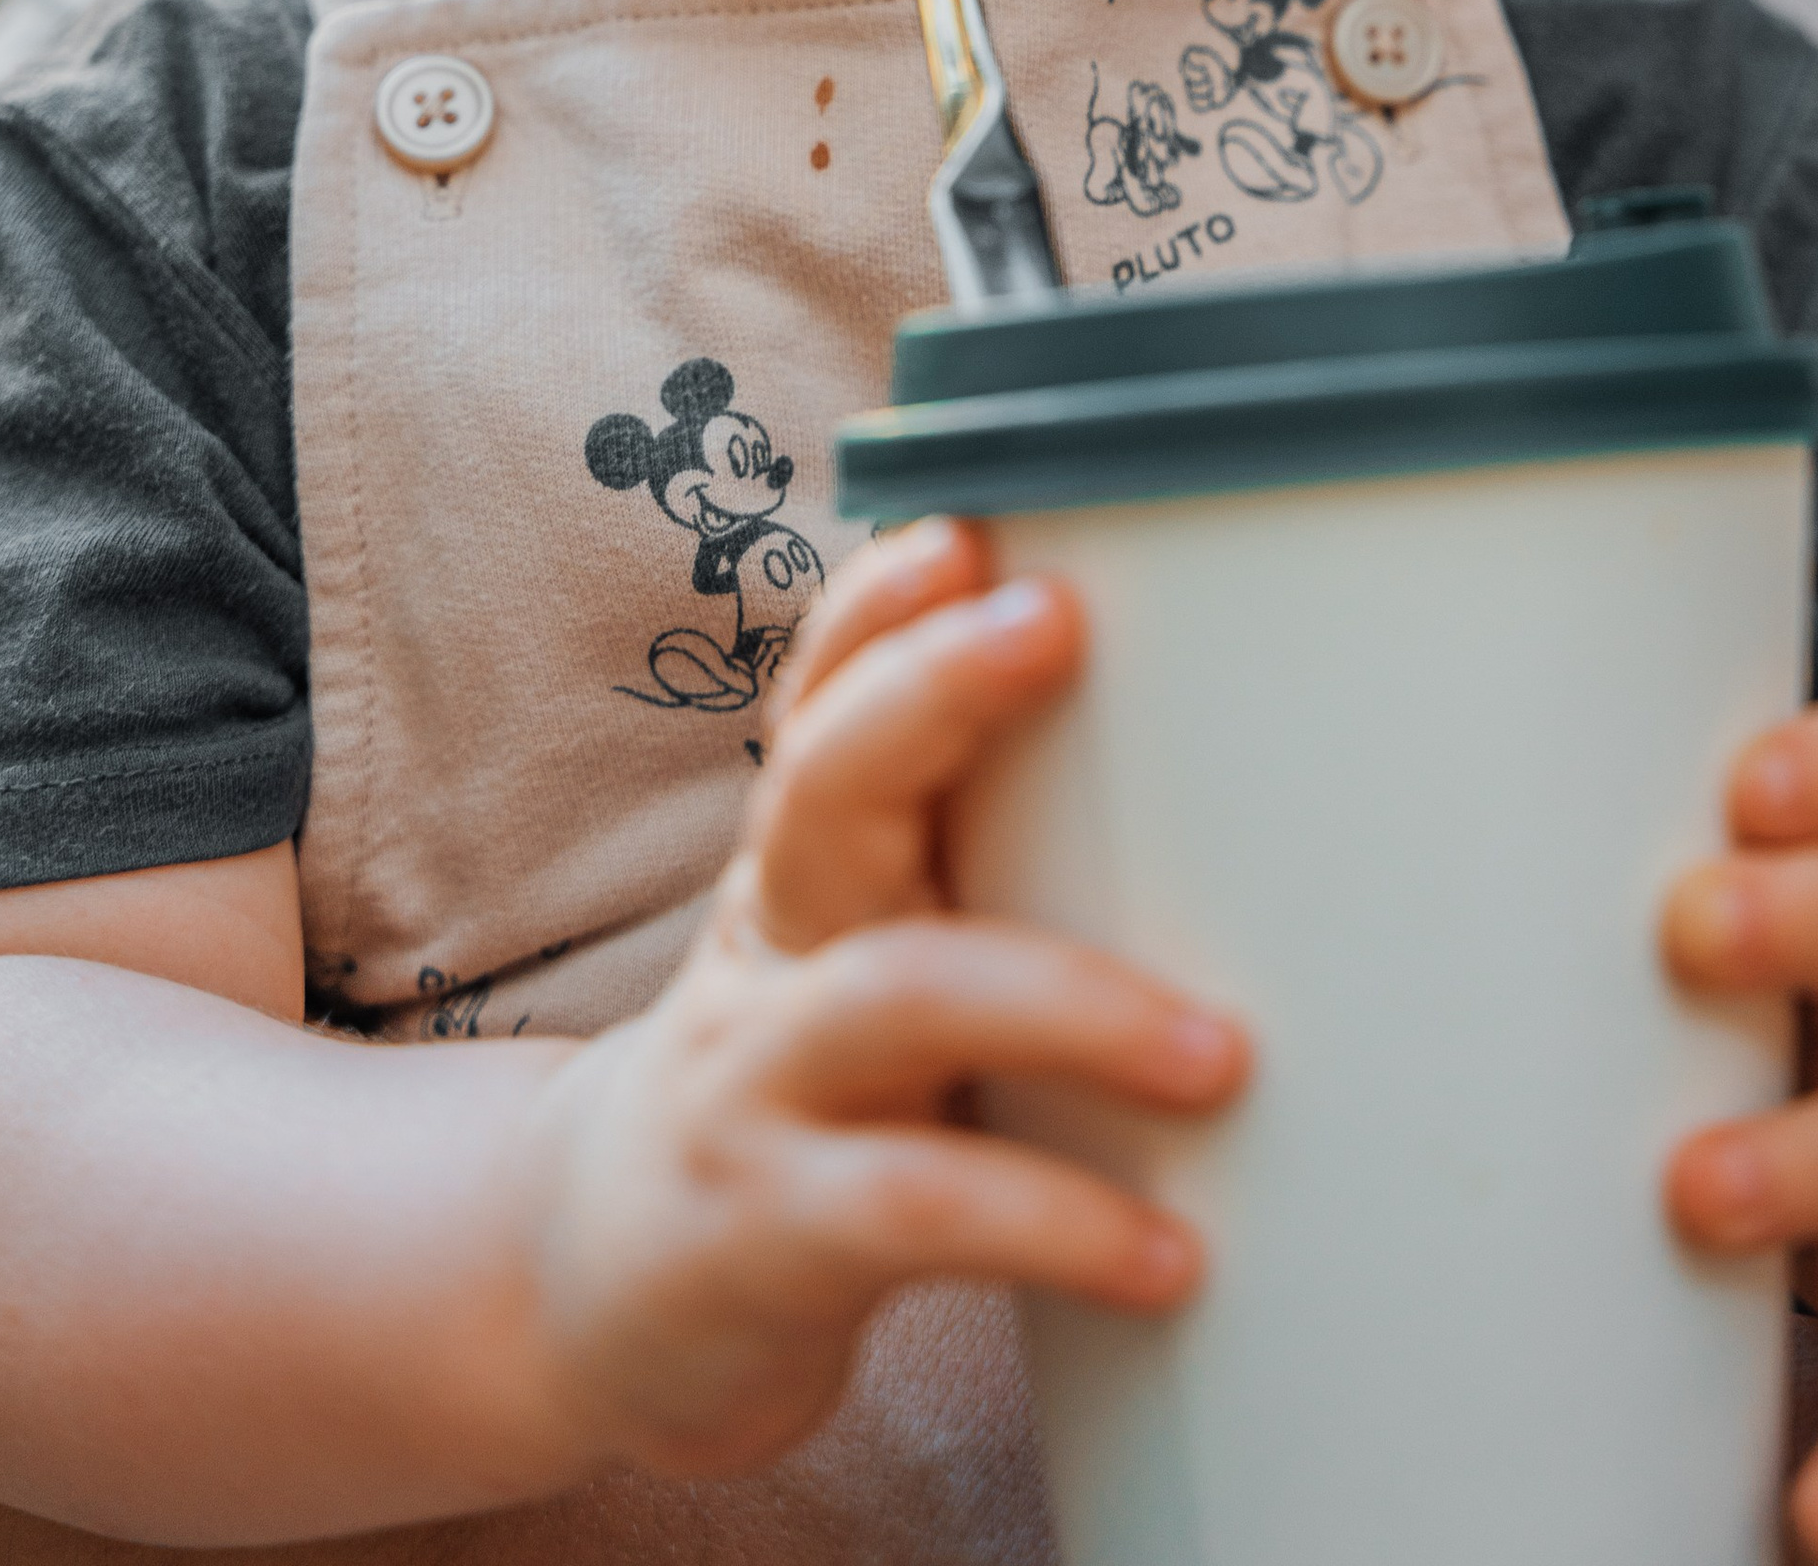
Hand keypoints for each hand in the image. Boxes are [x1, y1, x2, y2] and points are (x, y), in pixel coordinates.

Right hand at [522, 517, 1246, 1482]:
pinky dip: (1054, 1222)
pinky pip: (918, 1207)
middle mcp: (768, 946)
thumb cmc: (798, 1097)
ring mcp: (757, 1082)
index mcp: (803, 870)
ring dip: (1069, 1006)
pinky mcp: (771, 1234)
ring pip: (897, 994)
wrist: (600, 1292)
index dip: (878, 606)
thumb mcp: (850, 960)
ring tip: (1217, 1052)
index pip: (822, 701)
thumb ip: (960, 868)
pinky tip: (1167, 1254)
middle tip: (1053, 620)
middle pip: (824, 784)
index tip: (965, 526)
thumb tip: (1198, 767)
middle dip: (931, 688)